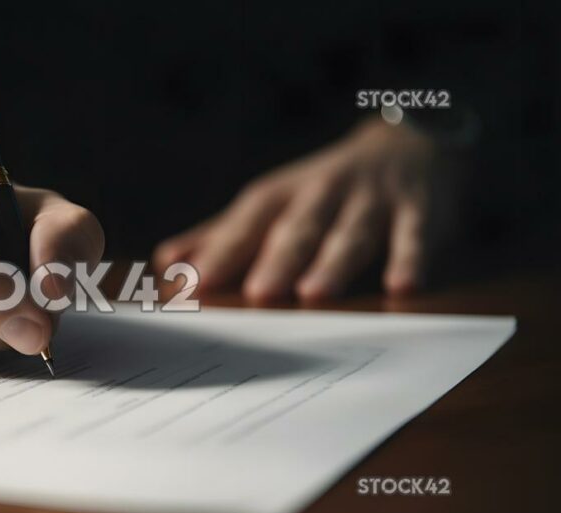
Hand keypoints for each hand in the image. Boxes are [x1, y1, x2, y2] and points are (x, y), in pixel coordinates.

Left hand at [154, 118, 457, 300]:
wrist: (409, 143)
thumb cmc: (324, 189)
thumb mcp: (274, 202)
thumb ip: (224, 234)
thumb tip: (168, 261)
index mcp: (282, 194)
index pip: (246, 222)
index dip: (221, 251)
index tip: (196, 283)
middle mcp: (323, 193)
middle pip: (298, 228)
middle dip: (277, 259)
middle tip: (257, 294)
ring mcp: (371, 200)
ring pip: (352, 232)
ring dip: (334, 262)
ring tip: (315, 293)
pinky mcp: (418, 210)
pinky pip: (414, 235)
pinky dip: (410, 258)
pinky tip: (403, 285)